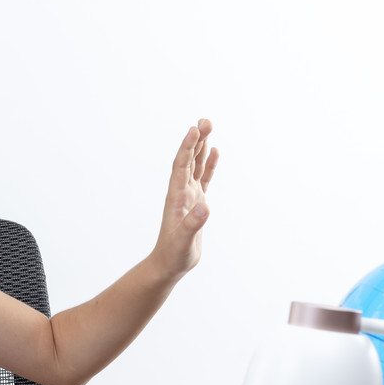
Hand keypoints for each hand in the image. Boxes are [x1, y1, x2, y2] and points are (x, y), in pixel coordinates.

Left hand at [151, 119, 218, 278]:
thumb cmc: (174, 254)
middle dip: (196, 140)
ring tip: (208, 126)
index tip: (194, 129)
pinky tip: (214, 152)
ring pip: (195, 165)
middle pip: (188, 160)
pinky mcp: (196, 203)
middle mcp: (181, 192)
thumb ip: (192, 224)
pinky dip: (208, 164)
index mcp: (176, 197)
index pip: (181, 166)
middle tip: (206, 120)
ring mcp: (189, 196)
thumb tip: (205, 207)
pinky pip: (203, 178)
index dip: (187, 148)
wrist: (169, 264)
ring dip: (201, 147)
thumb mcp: (183, 241)